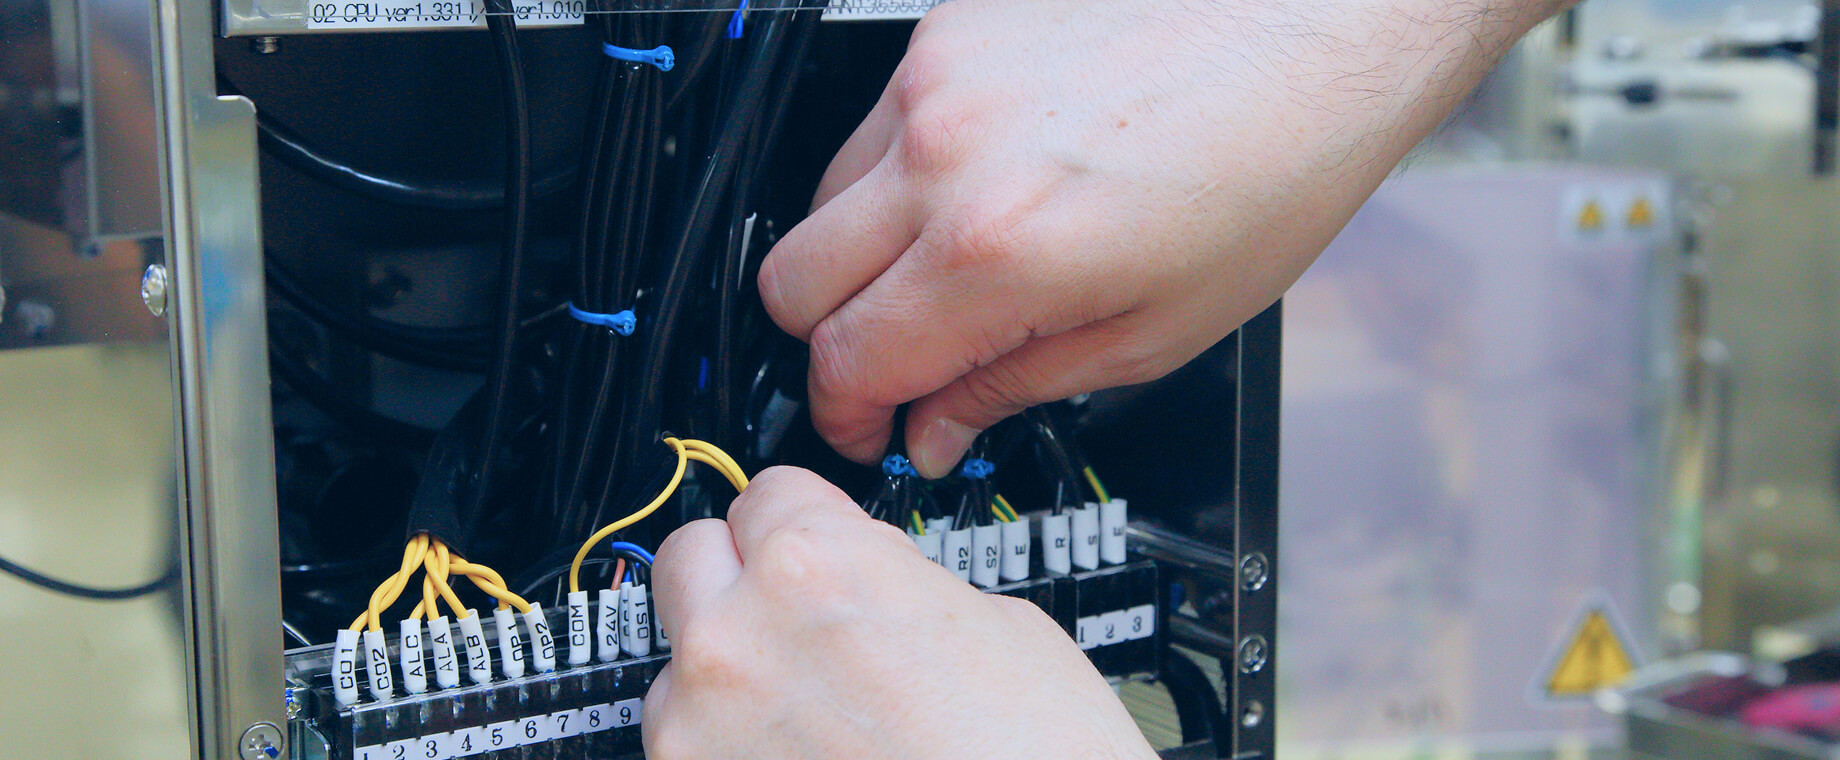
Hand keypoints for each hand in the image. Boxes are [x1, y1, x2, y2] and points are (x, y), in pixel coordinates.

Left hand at [642, 466, 1156, 758]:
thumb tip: (869, 580)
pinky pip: (687, 747)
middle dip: (743, 580)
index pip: (769, 491)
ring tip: (815, 720)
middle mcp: (738, 638)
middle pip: (692, 557)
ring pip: (677, 663)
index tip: (818, 548)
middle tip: (802, 623)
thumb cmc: (1039, 758)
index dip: (809, 523)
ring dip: (729, 677)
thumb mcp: (996, 621)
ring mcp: (702, 730)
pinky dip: (732, 750)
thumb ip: (897, 580)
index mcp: (817, 566)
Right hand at [759, 0, 1561, 476]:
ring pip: (820, 199)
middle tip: (897, 364)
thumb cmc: (1273, 163)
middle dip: (831, 343)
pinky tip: (982, 184)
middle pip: (789, 281)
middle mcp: (944, 152)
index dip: (847, 416)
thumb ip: (1015, 386)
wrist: (1319, 25)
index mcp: (995, 250)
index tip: (872, 427)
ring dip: (863, 256)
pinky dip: (900, 175)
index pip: (844, 360)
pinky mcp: (947, 28)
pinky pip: (872, 124)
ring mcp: (936, 78)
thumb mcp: (1156, 331)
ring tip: (959, 268)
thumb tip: (937, 427)